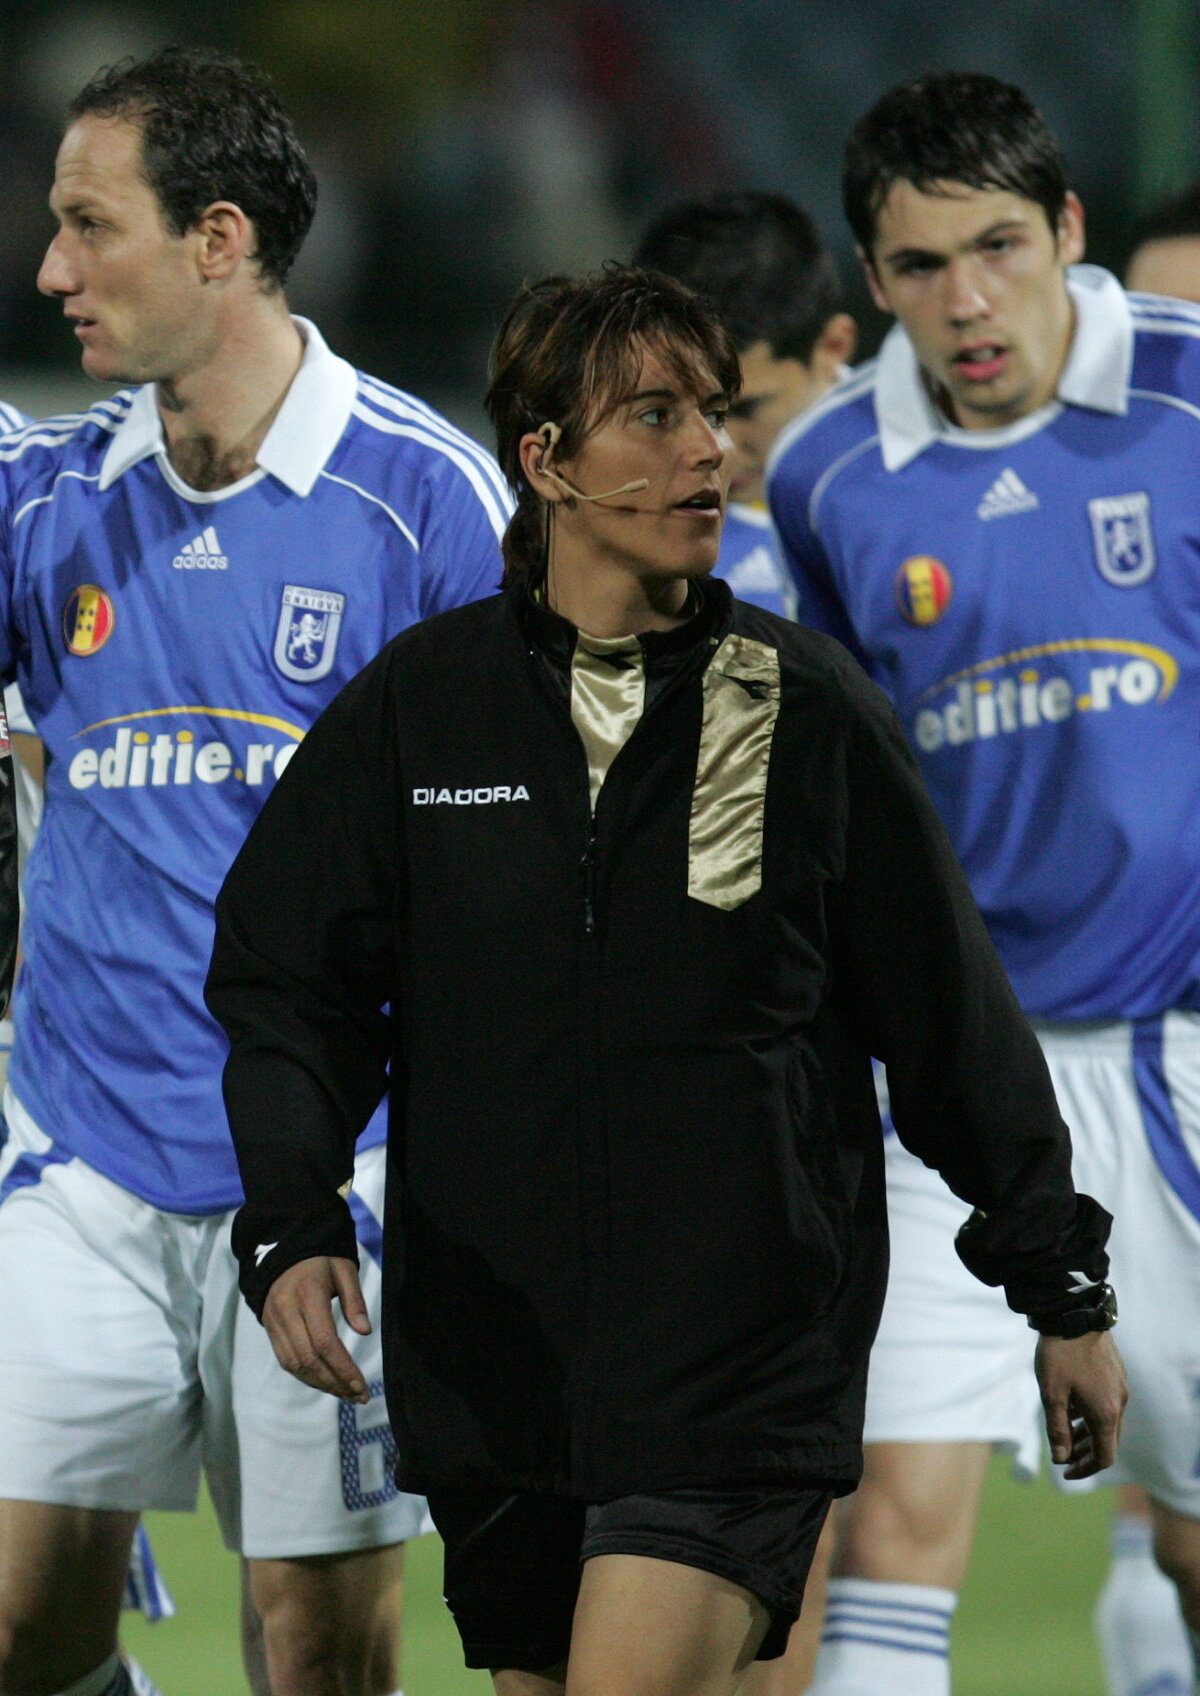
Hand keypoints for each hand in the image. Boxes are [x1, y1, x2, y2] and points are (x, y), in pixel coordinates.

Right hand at [262, 1255, 371, 1403]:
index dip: (343, 1368)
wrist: (282, 1252)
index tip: (361, 1385)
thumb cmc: (320, 1259)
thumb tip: (365, 1332)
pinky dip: (306, 1376)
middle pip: (310, 1359)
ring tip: (346, 1394)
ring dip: (321, 1384)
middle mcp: (286, 1311)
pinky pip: (286, 1360)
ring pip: (295, 1365)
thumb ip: (355, 1300)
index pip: (325, 1342)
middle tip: (359, 1396)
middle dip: (335, 1382)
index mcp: (307, 1294)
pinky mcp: (269, 1329)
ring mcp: (274, 1322)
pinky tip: (325, 1382)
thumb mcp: (343, 1269)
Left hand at [1035, 1331, 1127, 1478]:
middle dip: (1086, 1453)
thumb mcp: (1052, 1394)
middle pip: (1108, 1441)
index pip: (1104, 1456)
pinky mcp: (1116, 1374)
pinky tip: (1074, 1409)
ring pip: (1108, 1422)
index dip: (1085, 1469)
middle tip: (1064, 1457)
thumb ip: (1057, 1429)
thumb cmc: (1059, 1354)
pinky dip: (1093, 1416)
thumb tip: (1060, 1459)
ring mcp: (1120, 1387)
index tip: (1065, 1471)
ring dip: (1089, 1434)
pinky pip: (1108, 1405)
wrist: (1074, 1314)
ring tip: (1067, 1436)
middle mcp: (1119, 1403)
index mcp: (1105, 1413)